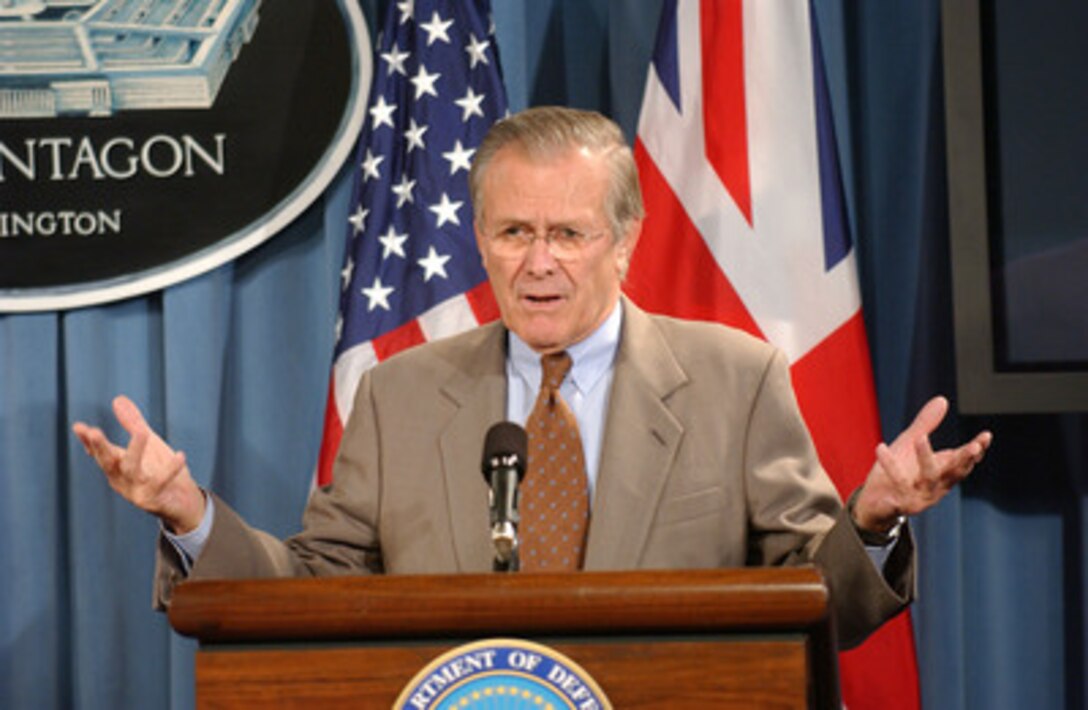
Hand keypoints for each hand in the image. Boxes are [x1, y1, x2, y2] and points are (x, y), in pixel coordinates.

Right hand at [72, 395, 205, 533]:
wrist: (183, 501)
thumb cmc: (161, 470)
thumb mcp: (148, 443)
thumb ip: (133, 423)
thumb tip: (117, 399)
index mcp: (116, 466)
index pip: (99, 452)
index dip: (88, 440)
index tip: (79, 427)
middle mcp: (121, 480)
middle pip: (108, 462)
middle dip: (100, 447)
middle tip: (94, 432)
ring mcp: (135, 491)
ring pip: (132, 469)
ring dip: (135, 450)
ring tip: (142, 432)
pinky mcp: (152, 500)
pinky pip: (160, 482)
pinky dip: (170, 469)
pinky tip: (180, 455)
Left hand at [853, 396, 991, 532]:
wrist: (873, 502)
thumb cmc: (897, 471)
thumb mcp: (909, 444)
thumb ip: (925, 425)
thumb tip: (942, 399)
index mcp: (943, 472)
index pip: (965, 462)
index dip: (977, 450)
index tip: (986, 437)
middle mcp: (937, 486)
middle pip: (955, 472)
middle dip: (964, 459)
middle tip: (972, 447)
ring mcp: (921, 497)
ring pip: (928, 477)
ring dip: (926, 457)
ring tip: (919, 438)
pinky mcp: (900, 504)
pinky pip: (896, 484)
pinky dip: (890, 466)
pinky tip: (881, 448)